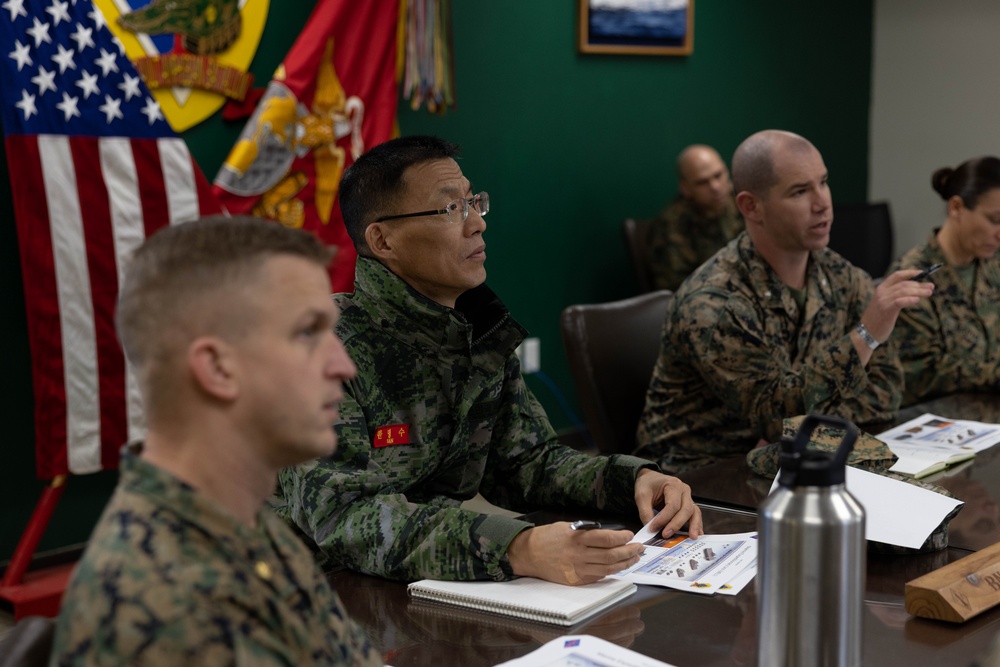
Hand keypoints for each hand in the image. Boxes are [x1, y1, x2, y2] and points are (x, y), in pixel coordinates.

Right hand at [506, 523, 643, 584]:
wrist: (528, 554)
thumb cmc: (547, 537)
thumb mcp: (566, 527)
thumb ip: (587, 532)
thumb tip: (610, 536)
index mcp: (577, 538)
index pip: (607, 539)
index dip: (622, 538)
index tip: (630, 535)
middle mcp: (578, 555)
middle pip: (611, 555)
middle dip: (629, 551)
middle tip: (638, 548)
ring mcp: (577, 570)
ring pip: (608, 569)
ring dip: (624, 564)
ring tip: (633, 558)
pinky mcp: (575, 580)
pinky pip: (598, 577)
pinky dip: (610, 572)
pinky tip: (618, 567)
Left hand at [634, 469, 702, 538]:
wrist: (650, 478)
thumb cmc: (647, 485)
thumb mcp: (641, 496)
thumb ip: (645, 512)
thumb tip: (651, 530)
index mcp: (673, 484)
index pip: (672, 505)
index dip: (663, 518)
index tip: (653, 528)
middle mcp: (684, 490)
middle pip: (685, 509)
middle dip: (676, 524)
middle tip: (666, 535)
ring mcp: (688, 497)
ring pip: (694, 512)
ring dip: (694, 525)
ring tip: (692, 537)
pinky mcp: (688, 505)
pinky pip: (695, 515)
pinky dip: (697, 524)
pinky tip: (696, 534)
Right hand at [860, 269, 934, 341]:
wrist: (866, 332)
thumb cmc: (878, 318)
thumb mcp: (885, 303)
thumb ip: (896, 295)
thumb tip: (915, 290)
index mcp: (881, 288)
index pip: (897, 275)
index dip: (911, 273)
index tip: (923, 273)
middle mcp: (882, 292)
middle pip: (904, 284)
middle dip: (919, 284)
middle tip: (931, 286)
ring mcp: (883, 301)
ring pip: (904, 291)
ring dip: (919, 291)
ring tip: (929, 292)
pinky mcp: (886, 310)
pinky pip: (899, 301)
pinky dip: (909, 299)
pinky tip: (917, 300)